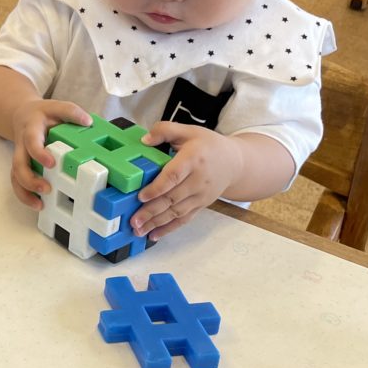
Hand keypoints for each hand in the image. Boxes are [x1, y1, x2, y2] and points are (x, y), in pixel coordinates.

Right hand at [8, 100, 91, 209]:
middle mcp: (22, 145)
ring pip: (15, 175)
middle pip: (18, 163)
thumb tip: (88, 122)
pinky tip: (38, 205)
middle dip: (29, 178)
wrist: (22, 115)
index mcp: (30, 129)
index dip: (39, 153)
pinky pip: (17, 182)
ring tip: (40, 204)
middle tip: (46, 188)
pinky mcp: (20, 167)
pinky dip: (25, 196)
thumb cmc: (44, 114)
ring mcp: (20, 157)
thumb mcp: (56, 106)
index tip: (51, 163)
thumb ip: (70, 112)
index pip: (31, 141)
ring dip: (25, 191)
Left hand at [131, 123, 242, 238]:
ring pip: (177, 212)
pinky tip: (154, 236)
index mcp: (193, 159)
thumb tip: (144, 141)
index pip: (174, 176)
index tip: (141, 197)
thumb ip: (165, 130)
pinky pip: (184, 219)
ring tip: (138, 231)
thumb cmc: (208, 145)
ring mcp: (201, 196)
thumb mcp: (188, 131)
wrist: (235, 162)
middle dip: (151, 211)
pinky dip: (169, 229)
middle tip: (133, 220)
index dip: (157, 188)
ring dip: (156, 223)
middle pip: (173, 198)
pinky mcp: (201, 205)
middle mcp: (198, 180)